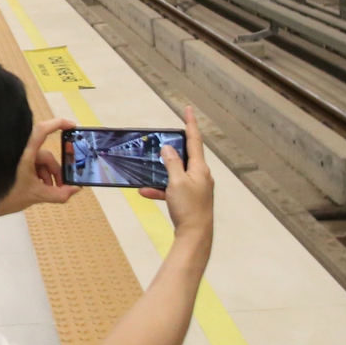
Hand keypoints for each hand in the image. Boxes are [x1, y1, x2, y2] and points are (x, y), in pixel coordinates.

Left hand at [0, 116, 76, 212]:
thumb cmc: (7, 195)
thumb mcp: (36, 195)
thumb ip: (58, 194)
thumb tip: (76, 190)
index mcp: (25, 153)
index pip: (42, 130)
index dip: (57, 124)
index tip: (72, 125)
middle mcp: (20, 151)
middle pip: (45, 156)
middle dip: (55, 171)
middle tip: (62, 186)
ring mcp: (16, 157)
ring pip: (38, 162)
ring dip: (46, 175)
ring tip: (48, 191)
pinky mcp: (12, 164)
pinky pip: (30, 165)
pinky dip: (37, 175)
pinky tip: (38, 188)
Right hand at [136, 106, 212, 246]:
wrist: (195, 235)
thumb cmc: (188, 208)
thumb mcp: (176, 182)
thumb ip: (172, 163)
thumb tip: (168, 148)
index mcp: (200, 168)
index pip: (195, 140)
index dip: (191, 124)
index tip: (188, 109)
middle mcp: (200, 175)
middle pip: (185, 156)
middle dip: (172, 149)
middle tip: (163, 139)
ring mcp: (195, 188)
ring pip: (176, 173)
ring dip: (161, 173)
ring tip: (146, 170)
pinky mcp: (189, 199)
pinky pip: (172, 189)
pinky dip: (160, 189)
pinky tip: (145, 192)